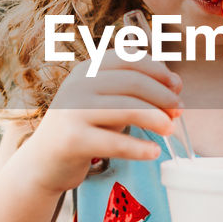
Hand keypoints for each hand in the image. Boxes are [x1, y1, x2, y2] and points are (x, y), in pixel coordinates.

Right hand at [22, 50, 181, 194]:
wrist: (43, 162)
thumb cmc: (81, 128)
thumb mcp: (102, 101)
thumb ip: (130, 91)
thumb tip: (174, 87)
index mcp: (86, 70)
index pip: (129, 59)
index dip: (159, 70)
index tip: (178, 86)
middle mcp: (78, 85)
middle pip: (132, 82)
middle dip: (162, 96)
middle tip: (179, 111)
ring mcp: (72, 111)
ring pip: (126, 109)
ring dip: (155, 118)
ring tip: (170, 129)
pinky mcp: (72, 140)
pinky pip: (114, 143)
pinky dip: (138, 148)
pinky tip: (153, 152)